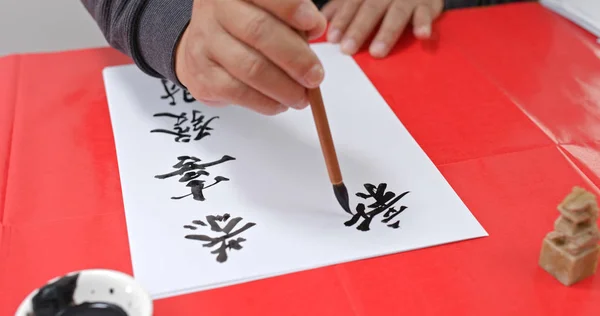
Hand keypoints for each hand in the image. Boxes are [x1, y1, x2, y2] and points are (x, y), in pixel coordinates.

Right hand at [175, 0, 326, 114]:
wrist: (203, 48)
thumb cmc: (244, 27)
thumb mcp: (269, 11)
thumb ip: (292, 16)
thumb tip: (315, 27)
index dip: (291, 8)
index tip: (314, 25)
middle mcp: (215, 10)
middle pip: (258, 31)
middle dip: (295, 58)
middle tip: (315, 76)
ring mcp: (205, 42)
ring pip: (250, 67)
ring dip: (283, 87)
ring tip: (301, 97)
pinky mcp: (202, 74)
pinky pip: (238, 92)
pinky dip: (265, 102)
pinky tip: (279, 104)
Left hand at [322, 0, 442, 56]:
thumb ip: (344, 6)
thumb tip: (323, 19)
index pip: (352, 3)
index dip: (342, 20)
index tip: (333, 38)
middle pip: (371, 8)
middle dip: (358, 29)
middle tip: (347, 49)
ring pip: (397, 12)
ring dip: (386, 33)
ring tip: (376, 52)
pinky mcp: (429, 3)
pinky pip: (426, 12)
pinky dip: (424, 23)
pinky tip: (421, 35)